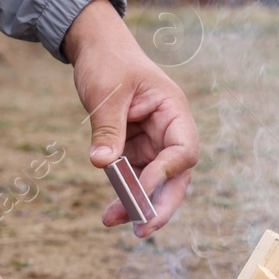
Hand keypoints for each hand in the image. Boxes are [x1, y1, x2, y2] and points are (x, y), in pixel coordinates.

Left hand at [63, 0, 198, 236]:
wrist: (95, 49)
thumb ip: (108, 128)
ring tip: (112, 221)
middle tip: (142, 229)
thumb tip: (102, 164)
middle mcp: (169, 131)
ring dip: (137, 205)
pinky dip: (123, 196)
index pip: (183, 151)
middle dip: (161, 204)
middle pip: (176, 176)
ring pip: (155, 184)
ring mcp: (153, 143)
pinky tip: (109, 213)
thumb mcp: (106, 93)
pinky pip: (134, 179)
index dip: (166, 173)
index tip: (140, 189)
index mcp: (173, 111)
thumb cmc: (108, 62)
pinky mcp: (135, 150)